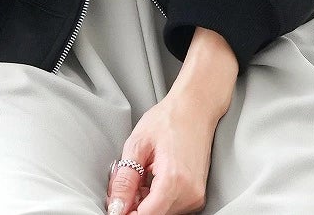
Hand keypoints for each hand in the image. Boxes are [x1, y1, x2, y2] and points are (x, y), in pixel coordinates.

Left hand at [105, 89, 227, 214]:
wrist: (195, 108)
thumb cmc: (169, 119)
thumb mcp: (138, 144)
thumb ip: (124, 180)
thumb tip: (116, 207)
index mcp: (174, 180)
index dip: (126, 212)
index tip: (116, 204)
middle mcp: (189, 194)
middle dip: (134, 204)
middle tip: (128, 180)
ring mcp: (196, 197)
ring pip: (161, 212)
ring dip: (146, 201)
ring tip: (143, 173)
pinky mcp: (197, 196)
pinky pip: (171, 207)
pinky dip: (157, 197)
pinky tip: (153, 177)